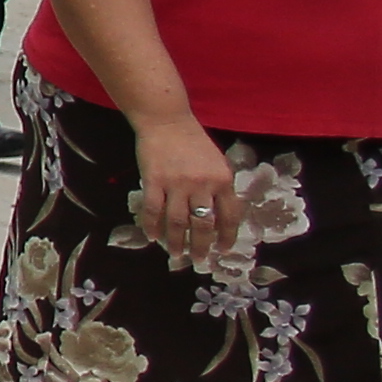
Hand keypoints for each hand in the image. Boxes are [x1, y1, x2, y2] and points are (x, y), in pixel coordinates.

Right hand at [132, 121, 245, 270]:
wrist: (166, 121)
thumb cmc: (193, 142)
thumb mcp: (216, 163)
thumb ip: (219, 187)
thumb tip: (216, 216)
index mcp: (223, 180)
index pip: (229, 216)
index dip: (227, 236)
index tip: (223, 250)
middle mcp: (202, 185)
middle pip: (203, 224)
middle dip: (201, 246)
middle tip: (198, 261)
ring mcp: (177, 184)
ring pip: (178, 221)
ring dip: (177, 241)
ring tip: (176, 255)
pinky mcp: (154, 181)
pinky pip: (154, 210)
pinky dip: (152, 226)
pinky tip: (152, 237)